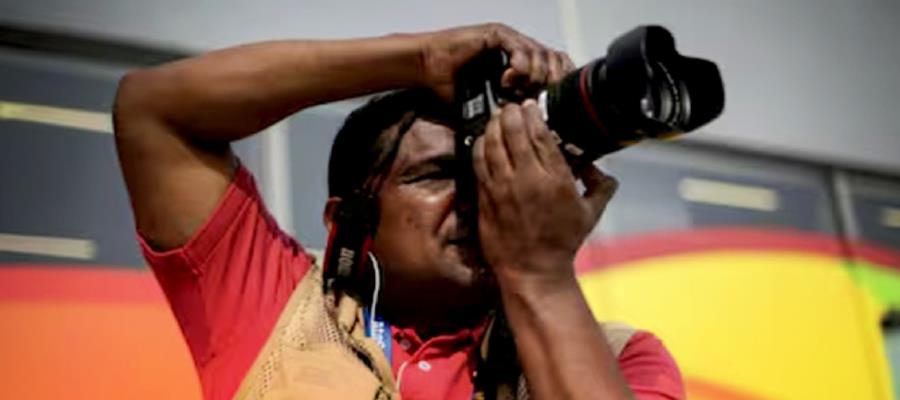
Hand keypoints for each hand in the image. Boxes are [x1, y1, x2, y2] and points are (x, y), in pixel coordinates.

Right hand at [418, 23, 574, 100]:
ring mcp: (509, 42)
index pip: (555, 68)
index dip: (560, 83)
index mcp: (522, 67)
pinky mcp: (497, 35)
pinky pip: (519, 46)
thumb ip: (510, 114)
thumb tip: (531, 137)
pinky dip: (519, 64)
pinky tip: (509, 79)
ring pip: (539, 53)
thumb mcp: (489, 108)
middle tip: (539, 99)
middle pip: (553, 59)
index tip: (559, 105)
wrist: (429, 72)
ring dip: (534, 75)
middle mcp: (519, 51)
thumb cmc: (452, 90)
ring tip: (520, 90)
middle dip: (551, 80)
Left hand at [472, 100, 616, 289]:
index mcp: (555, 179)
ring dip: (493, 126)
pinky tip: (482, 140)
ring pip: (492, 144)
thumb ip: (601, 188)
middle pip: (513, 132)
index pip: (540, 135)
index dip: (532, 115)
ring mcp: (502, 187)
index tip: (530, 105)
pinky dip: (479, 146)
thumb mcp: (590, 214)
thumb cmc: (561, 244)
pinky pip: (478, 163)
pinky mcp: (486, 197)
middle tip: (510, 106)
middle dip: (510, 113)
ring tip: (496, 117)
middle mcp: (527, 179)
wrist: (533, 270)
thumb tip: (603, 173)